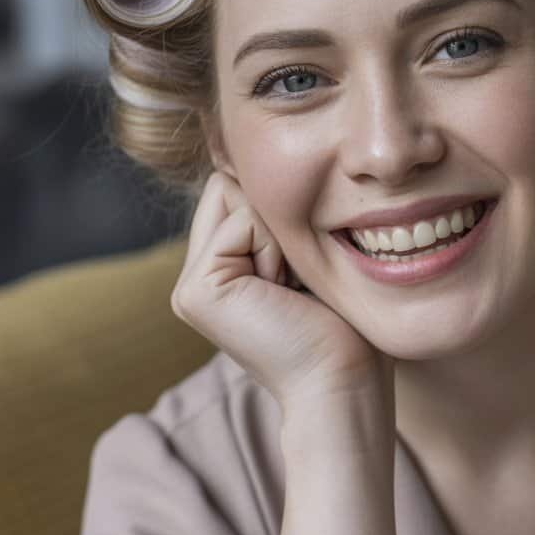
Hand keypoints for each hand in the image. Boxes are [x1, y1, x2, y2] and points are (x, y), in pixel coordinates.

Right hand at [170, 171, 394, 416]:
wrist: (343, 380)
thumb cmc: (345, 325)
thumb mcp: (309, 256)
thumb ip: (277, 216)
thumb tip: (260, 154)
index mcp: (221, 269)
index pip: (236, 187)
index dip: (280, 208)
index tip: (302, 268)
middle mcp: (197, 276)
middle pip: (229, 183)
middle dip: (275, 215)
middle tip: (295, 279)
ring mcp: (189, 286)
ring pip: (234, 193)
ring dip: (278, 233)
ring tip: (290, 288)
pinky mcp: (196, 291)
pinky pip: (242, 219)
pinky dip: (274, 248)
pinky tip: (282, 293)